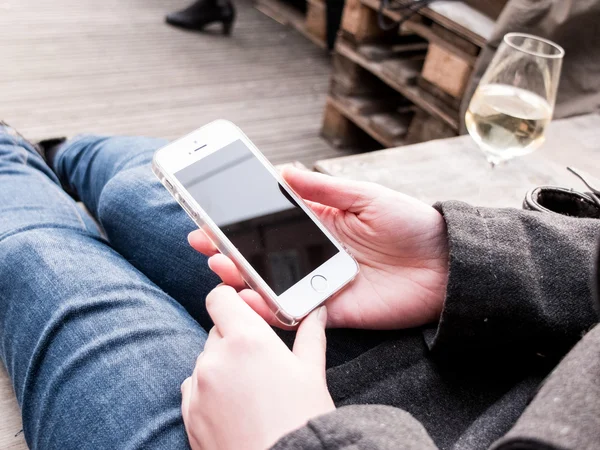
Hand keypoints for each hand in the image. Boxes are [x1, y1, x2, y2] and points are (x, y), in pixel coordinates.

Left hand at [181, 285, 334, 449]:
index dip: (230, 298)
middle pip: (217, 330)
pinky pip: (194, 386)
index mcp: (247, 339)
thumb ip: (310, 336)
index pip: (219, 298)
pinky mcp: (188, 413)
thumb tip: (317, 313)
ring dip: (222, 365)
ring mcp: (198, 386)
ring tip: (250, 391)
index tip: (243, 308)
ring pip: (206, 359)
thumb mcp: (312, 374)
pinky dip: (209, 389)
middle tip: (260, 360)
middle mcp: (216, 358)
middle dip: (235, 337)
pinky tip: (233, 407)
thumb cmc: (301, 421)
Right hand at [189, 167, 448, 329]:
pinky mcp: (332, 310)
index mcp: (322, 223)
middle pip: (264, 252)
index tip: (212, 212)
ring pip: (272, 282)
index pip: (272, 220)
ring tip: (219, 266)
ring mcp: (320, 282)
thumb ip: (326, 189)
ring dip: (242, 277)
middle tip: (202, 241)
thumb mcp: (368, 196)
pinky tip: (247, 299)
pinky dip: (270, 308)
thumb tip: (283, 172)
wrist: (448, 264)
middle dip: (230, 247)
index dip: (242, 218)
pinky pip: (295, 311)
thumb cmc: (411, 223)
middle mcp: (314, 252)